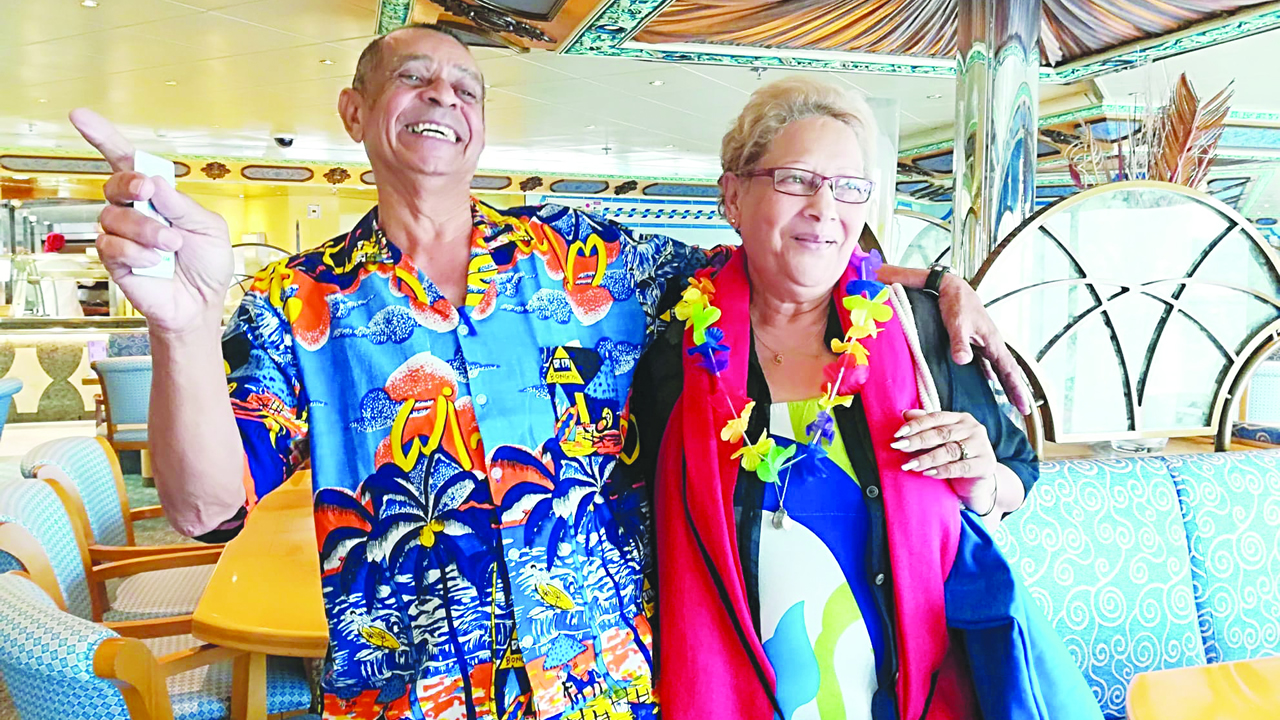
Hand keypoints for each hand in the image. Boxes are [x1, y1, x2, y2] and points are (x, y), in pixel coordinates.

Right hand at [69, 108, 232, 335]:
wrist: (201, 303)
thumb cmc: (206, 265)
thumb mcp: (209, 228)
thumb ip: (183, 205)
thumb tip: (155, 182)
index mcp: (158, 196)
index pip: (126, 161)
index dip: (102, 137)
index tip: (80, 117)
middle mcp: (135, 210)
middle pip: (116, 183)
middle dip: (130, 183)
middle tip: (147, 192)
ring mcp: (122, 234)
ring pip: (115, 216)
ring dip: (146, 229)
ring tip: (170, 245)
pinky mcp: (114, 258)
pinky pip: (111, 245)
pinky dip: (136, 252)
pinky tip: (153, 261)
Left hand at [891, 409, 997, 513]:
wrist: (976, 483)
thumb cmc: (955, 458)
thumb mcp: (940, 442)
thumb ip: (926, 427)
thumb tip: (905, 413)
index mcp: (961, 418)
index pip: (936, 417)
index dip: (916, 424)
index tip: (898, 434)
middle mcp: (973, 428)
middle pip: (942, 433)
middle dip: (918, 440)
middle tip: (899, 447)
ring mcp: (982, 446)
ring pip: (950, 450)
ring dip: (927, 458)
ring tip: (910, 465)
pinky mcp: (986, 464)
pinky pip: (961, 467)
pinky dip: (943, 470)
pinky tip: (929, 473)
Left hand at [935, 273, 1032, 414]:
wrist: (952, 288)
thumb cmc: (956, 304)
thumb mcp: (957, 324)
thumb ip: (960, 343)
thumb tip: (963, 361)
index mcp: (993, 342)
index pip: (1009, 371)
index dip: (1017, 390)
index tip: (1025, 408)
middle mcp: (993, 344)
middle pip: (1008, 372)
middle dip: (1016, 391)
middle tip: (1023, 411)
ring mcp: (986, 343)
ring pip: (999, 368)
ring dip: (1006, 384)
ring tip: (1011, 401)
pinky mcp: (976, 341)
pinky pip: (987, 362)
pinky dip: (991, 374)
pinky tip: (989, 381)